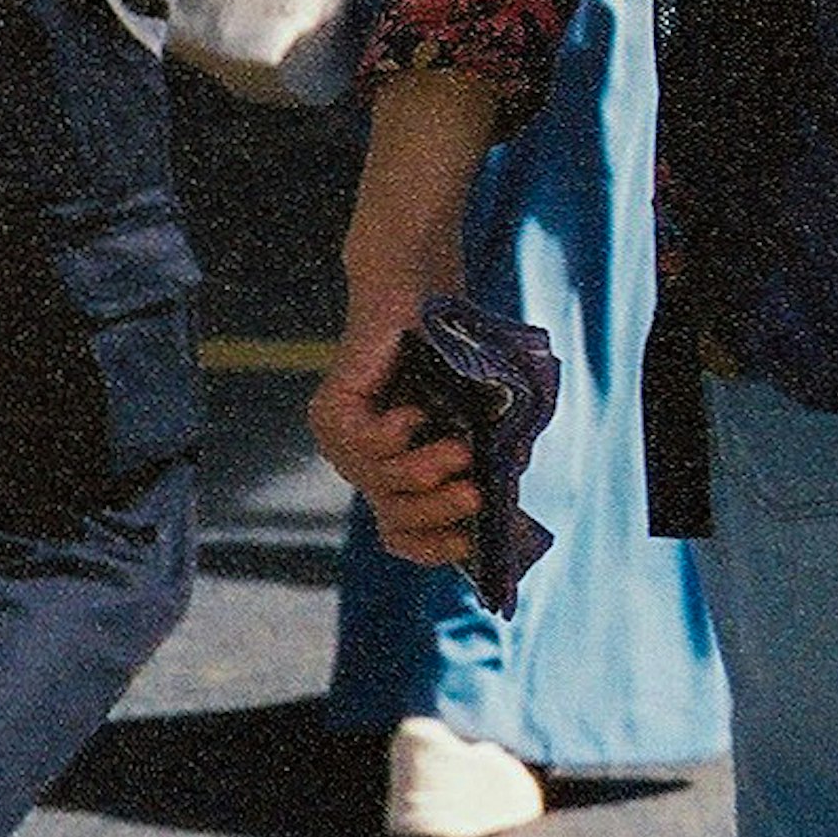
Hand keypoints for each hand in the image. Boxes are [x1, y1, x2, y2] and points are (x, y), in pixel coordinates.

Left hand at [311, 260, 478, 569]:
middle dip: (438, 512)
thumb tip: (506, 498)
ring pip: (380, 481)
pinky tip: (416, 412)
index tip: (469, 542)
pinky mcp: (331, 410)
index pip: (402, 531)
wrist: (419, 290)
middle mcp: (366, 463)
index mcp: (397, 471)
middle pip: (395, 514)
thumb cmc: (458, 350)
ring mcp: (343, 440)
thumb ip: (492, 451)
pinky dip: (396, 435)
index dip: (431, 545)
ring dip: (425, 472)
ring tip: (462, 450)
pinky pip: (363, 443)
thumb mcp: (487, 410)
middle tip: (477, 496)